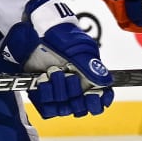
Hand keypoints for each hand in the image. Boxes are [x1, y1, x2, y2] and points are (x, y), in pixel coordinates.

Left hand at [2, 0, 113, 117]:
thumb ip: (91, 67)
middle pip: (82, 107)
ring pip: (65, 108)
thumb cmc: (61, 36)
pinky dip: (45, 97)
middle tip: (69, 77)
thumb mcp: (78, 50)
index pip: (101, 98)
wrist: (34, 31)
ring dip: (59, 93)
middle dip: (75, 94)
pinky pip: (47, 108)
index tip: (92, 95)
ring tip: (52, 73)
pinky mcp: (43, 94)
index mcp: (90, 76)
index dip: (99, 102)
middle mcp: (76, 87)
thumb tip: (107, 83)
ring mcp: (59, 92)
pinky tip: (43, 82)